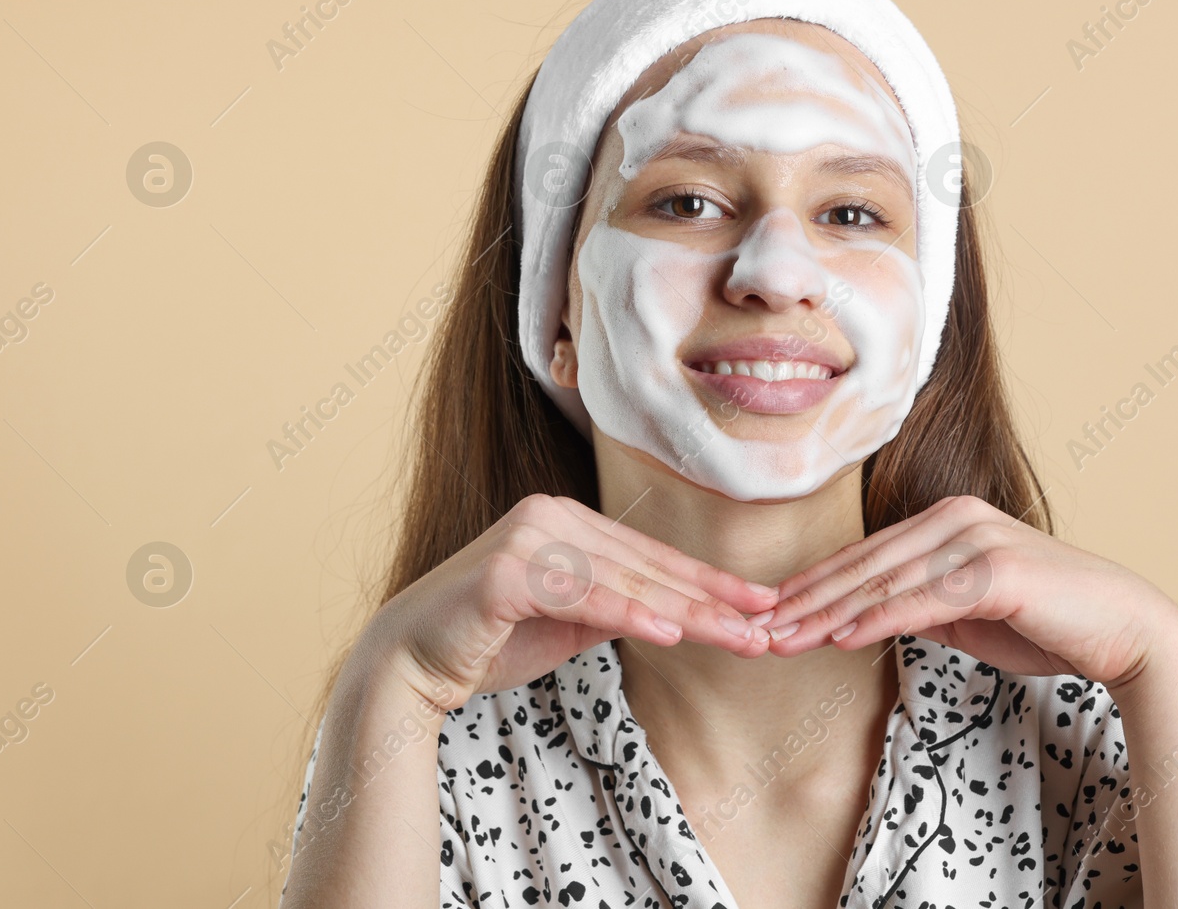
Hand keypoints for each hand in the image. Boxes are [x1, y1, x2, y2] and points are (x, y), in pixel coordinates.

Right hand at [359, 494, 777, 714]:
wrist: (410, 660)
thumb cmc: (489, 640)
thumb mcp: (570, 624)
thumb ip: (618, 608)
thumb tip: (678, 614)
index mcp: (568, 521)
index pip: (653, 559)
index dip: (709, 584)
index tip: (761, 606)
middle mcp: (552, 516)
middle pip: (649, 569)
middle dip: (713, 602)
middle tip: (768, 625)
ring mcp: (528, 536)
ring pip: (626, 582)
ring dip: (688, 613)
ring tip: (738, 636)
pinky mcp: (508, 570)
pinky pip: (583, 596)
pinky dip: (630, 614)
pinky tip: (673, 632)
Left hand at [760, 495, 1177, 690]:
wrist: (1124, 631)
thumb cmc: (1049, 622)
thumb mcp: (968, 611)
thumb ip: (921, 603)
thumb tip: (867, 616)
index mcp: (946, 519)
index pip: (865, 556)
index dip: (813, 585)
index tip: (769, 613)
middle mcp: (956, 518)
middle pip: (864, 566)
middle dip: (806, 601)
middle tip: (756, 629)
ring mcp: (975, 539)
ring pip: (884, 583)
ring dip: (827, 615)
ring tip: (784, 640)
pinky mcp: (995, 570)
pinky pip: (922, 601)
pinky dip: (877, 620)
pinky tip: (840, 638)